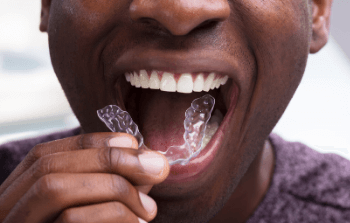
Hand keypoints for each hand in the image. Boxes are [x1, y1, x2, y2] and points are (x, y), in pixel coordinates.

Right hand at [0, 132, 168, 222]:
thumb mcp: (94, 212)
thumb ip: (111, 189)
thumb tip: (147, 163)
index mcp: (17, 199)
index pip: (45, 155)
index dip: (91, 143)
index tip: (133, 144)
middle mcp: (5, 213)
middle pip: (50, 166)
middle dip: (110, 159)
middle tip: (158, 166)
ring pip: (53, 187)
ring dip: (112, 186)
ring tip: (149, 206)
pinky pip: (71, 221)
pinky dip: (111, 213)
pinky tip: (138, 222)